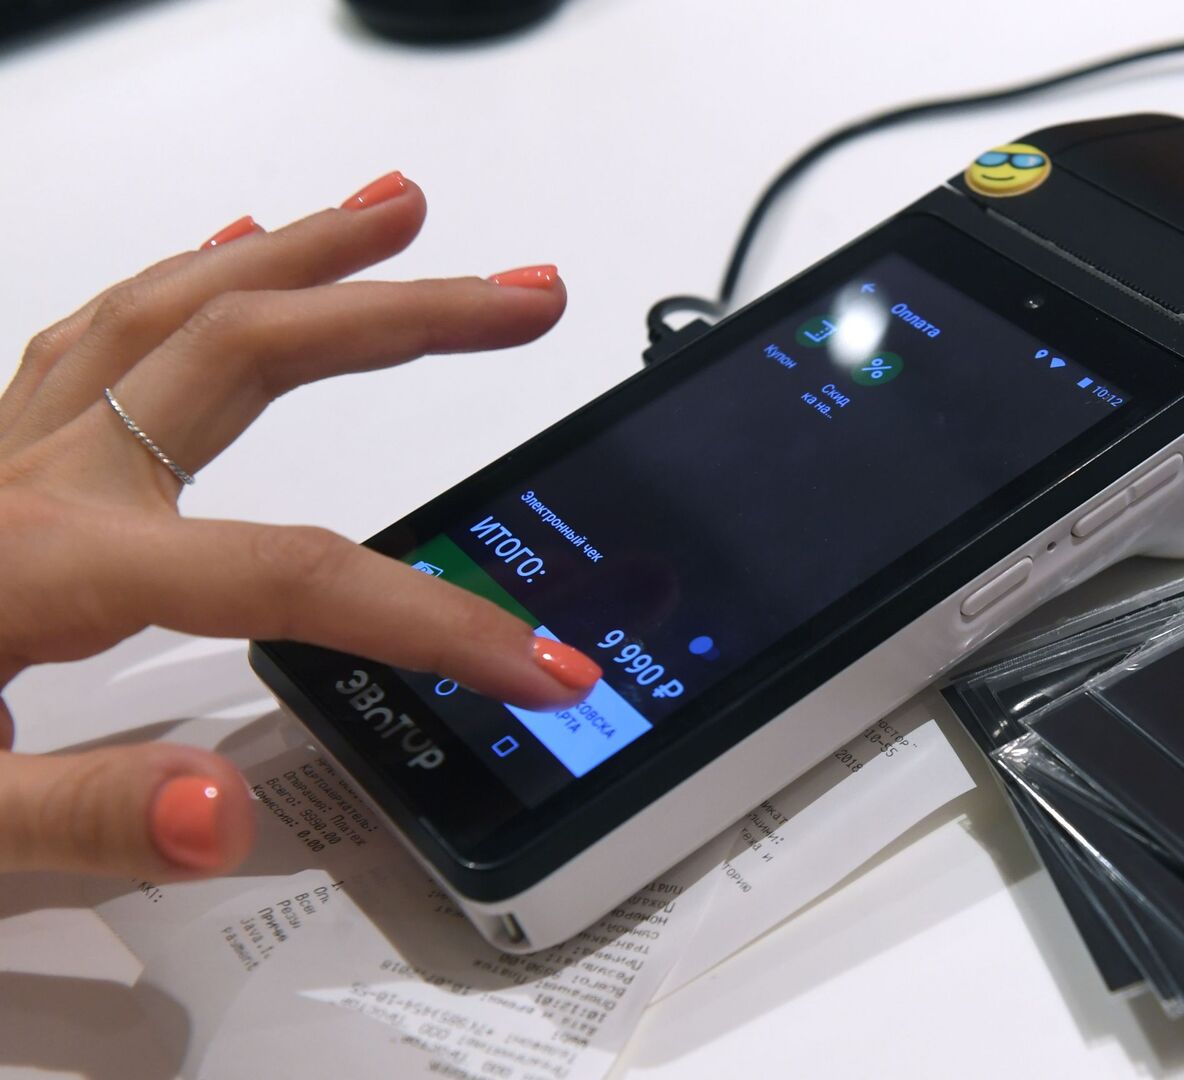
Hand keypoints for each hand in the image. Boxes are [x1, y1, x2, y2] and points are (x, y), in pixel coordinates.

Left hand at [0, 172, 601, 881]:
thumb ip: (71, 816)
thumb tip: (223, 804)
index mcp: (33, 568)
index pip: (285, 575)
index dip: (433, 622)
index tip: (536, 663)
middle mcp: (27, 482)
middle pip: (245, 355)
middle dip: (406, 315)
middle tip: (522, 294)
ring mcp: (3, 456)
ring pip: (168, 308)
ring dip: (300, 255)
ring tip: (397, 215)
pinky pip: (95, 334)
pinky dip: (184, 281)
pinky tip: (231, 253)